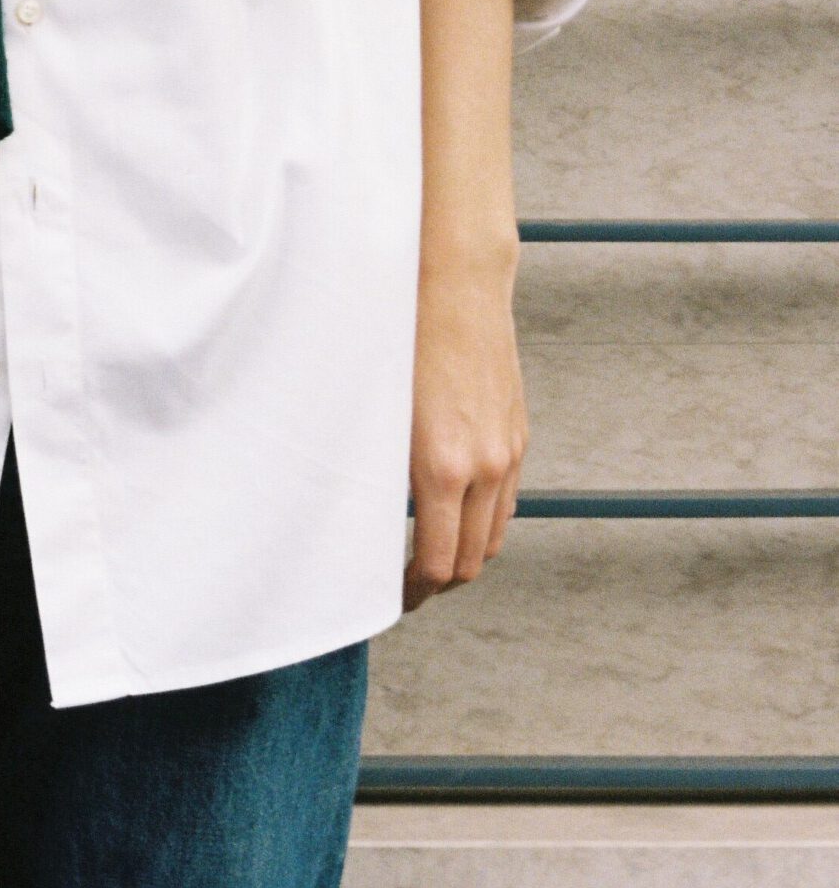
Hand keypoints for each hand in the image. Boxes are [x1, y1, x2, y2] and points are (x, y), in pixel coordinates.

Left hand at [403, 253, 527, 611]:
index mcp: (442, 468)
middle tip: (409, 588)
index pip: (440, 562)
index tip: (395, 598)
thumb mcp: (378, 415)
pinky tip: (457, 515)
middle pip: (472, 559)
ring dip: (466, 555)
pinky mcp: (517, 433)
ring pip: (495, 534)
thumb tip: (369, 520)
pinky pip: (506, 499)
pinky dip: (484, 521)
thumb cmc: (400, 342)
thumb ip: (383, 473)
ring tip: (432, 557)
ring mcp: (507, 451)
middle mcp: (484, 466)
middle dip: (440, 582)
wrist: (456, 288)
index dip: (417, 591)